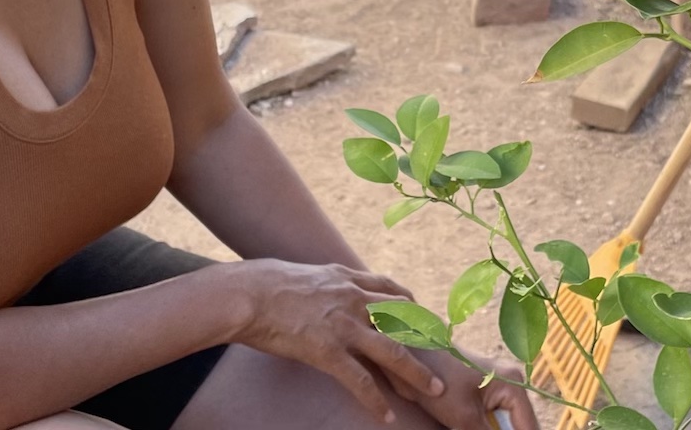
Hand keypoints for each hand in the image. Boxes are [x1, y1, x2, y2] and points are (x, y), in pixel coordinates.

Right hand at [229, 259, 445, 421]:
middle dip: (427, 338)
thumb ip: (327, 283)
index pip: (392, 289)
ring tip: (433, 392)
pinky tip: (386, 415)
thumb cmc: (266, 284)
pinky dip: (376, 401)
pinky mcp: (328, 350)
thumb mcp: (307, 275)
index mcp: (347, 279)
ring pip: (392, 351)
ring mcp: (344, 325)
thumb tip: (327, 287)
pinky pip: (360, 380)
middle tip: (444, 355)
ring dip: (416, 373)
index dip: (412, 305)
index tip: (425, 318)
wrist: (246, 294)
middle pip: (404, 319)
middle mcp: (354, 299)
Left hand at [393, 349, 538, 429]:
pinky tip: (470, 428)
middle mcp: (511, 385)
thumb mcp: (465, 419)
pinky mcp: (484, 395)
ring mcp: (498, 388)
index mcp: (514, 385)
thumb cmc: (438, 383)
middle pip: (519, 426)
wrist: (413, 358)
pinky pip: (493, 420)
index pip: (529, 427)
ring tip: (469, 428)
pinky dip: (486, 428)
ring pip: (505, 425)